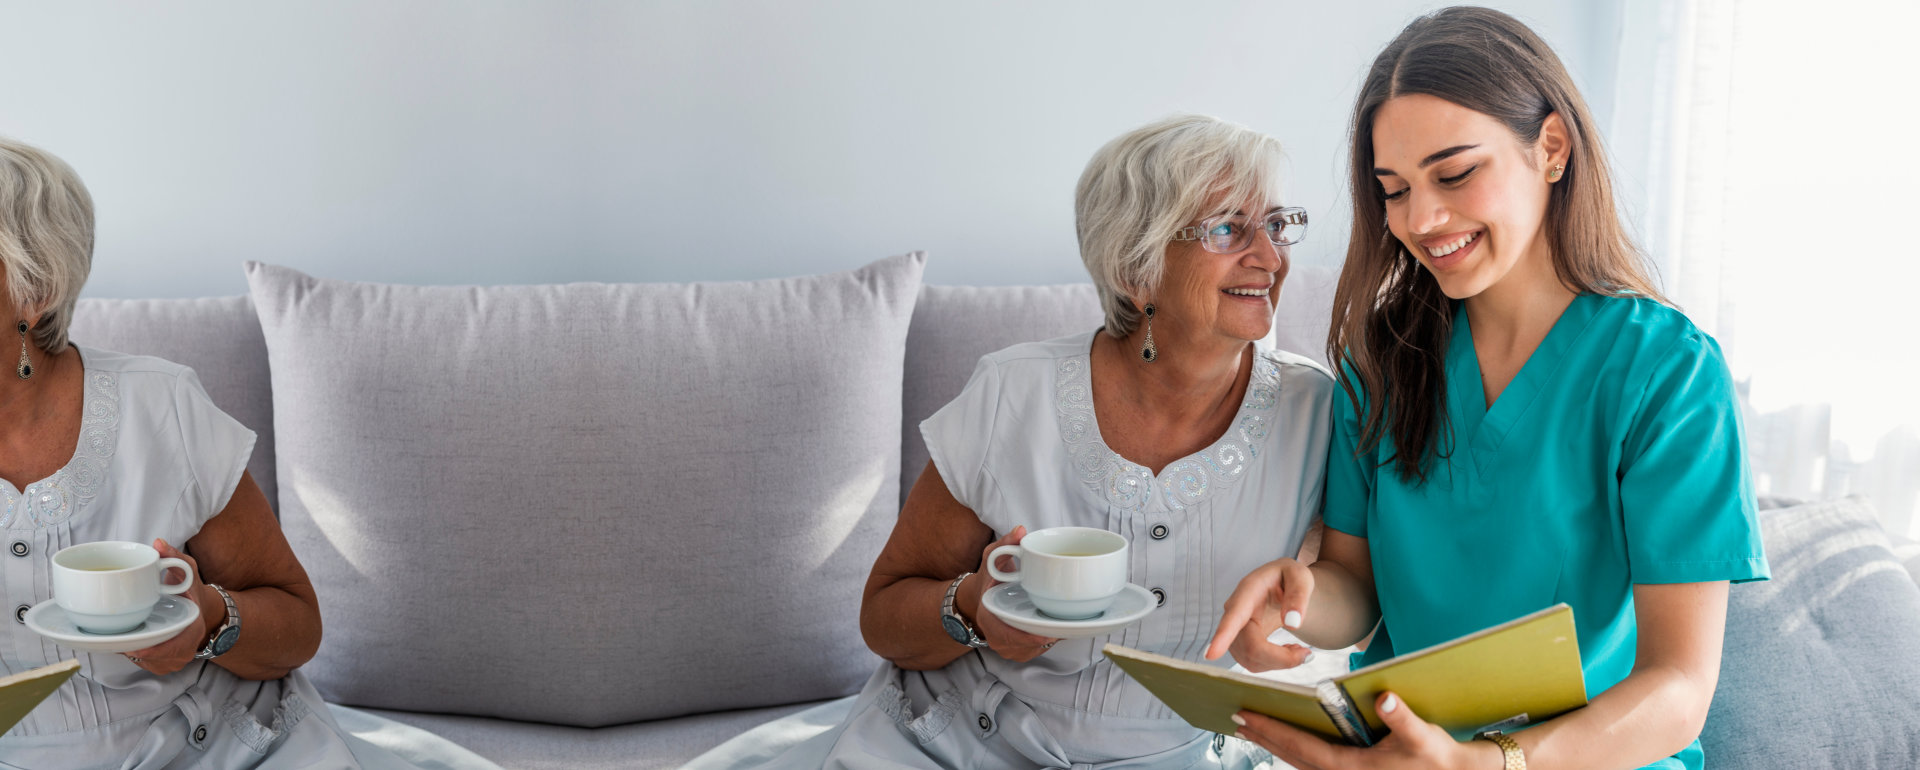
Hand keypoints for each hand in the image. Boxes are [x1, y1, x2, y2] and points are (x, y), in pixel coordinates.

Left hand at [123, 539, 211, 675]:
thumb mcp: (188, 570)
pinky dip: (132, 652)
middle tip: (112, 633)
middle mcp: (184, 651)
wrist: (202, 612)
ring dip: (128, 650)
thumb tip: (158, 544)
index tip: (127, 645)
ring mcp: (174, 662)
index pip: (169, 648)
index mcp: (192, 630)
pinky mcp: (163, 665)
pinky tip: (126, 638)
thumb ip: (174, 557)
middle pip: (150, 657)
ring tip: (117, 633)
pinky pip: (143, 663)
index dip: (146, 649)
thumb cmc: (191, 592)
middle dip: (129, 647)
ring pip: (143, 662)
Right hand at [967, 526, 1060, 661]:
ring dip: (1054, 636)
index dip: (1031, 636)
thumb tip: (1020, 531)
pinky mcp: (1020, 651)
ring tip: (1069, 621)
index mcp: (988, 618)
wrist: (981, 598)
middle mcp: (997, 638)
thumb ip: (1005, 543)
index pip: (1010, 634)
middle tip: (1071, 621)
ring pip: (1037, 649)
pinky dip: (1052, 638)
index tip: (1052, 631)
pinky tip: (1061, 624)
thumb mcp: (992, 557)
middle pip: (1029, 644)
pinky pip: (1039, 649)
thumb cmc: (989, 579)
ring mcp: (1009, 648)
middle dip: (1052, 634)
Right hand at [1205, 557, 1313, 670]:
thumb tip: (1292, 623)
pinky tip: (1288, 651)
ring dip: (1279, 662)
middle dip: (1280, 658)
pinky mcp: (1240, 644)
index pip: (1234, 616)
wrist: (1282, 584)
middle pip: (1249, 647)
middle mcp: (1235, 611)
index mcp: (1248, 591)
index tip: (1211, 654)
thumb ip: (1298, 595)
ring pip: (1251, 660)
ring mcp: (1234, 630)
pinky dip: (1275, 664)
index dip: (1222, 636)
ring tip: (1299, 650)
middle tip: (1307, 654)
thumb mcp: (1300, 577)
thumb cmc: (1290, 578)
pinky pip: (1253, 663)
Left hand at [1231, 691, 1491, 769]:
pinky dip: (1291, 749)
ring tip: (1250, 726)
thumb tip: (1387, 700)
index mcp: (1351, 767)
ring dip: (1273, 744)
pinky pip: (1310, 763)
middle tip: (1235, 716)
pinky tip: (1283, 739)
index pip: (1301, 746)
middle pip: (1291, 756)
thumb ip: (1404, 720)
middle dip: (1263, 736)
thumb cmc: (1436, 756)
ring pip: (1297, 761)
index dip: (1272, 730)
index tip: (1246, 715)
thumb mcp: (1423, 736)